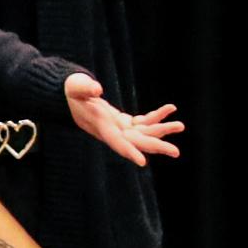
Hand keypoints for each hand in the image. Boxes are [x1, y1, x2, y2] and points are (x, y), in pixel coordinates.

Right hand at [64, 72, 183, 167]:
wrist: (67, 95)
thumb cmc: (71, 90)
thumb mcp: (76, 87)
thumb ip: (86, 88)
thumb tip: (97, 89)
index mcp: (100, 124)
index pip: (115, 140)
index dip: (128, 150)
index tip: (141, 161)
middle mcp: (111, 130)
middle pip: (136, 142)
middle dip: (156, 146)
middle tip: (176, 152)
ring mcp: (118, 127)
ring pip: (143, 133)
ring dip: (162, 130)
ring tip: (180, 125)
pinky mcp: (122, 121)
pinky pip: (143, 122)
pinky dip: (157, 116)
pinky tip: (171, 108)